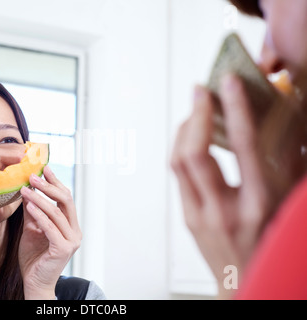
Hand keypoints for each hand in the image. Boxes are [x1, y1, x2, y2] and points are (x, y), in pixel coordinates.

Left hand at [19, 165, 81, 299]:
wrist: (34, 282)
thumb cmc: (34, 257)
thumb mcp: (32, 229)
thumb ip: (33, 212)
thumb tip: (28, 190)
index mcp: (70, 225)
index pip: (65, 198)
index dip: (55, 182)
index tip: (44, 168)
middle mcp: (75, 231)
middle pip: (65, 201)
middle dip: (49, 186)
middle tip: (33, 175)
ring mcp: (71, 240)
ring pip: (57, 212)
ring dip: (39, 198)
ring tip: (25, 189)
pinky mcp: (63, 249)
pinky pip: (51, 227)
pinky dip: (40, 215)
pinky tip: (29, 206)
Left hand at [170, 75, 277, 297]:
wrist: (249, 284)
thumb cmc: (274, 243)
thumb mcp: (289, 200)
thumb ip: (287, 160)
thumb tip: (282, 115)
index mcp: (261, 204)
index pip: (244, 147)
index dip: (236, 109)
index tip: (230, 82)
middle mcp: (226, 210)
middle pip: (196, 153)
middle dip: (197, 115)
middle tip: (201, 90)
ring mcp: (201, 216)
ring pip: (179, 162)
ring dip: (185, 129)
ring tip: (196, 109)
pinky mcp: (188, 219)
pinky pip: (178, 175)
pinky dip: (182, 148)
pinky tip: (191, 136)